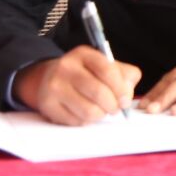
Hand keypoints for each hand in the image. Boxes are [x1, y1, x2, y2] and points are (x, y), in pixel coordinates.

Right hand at [16, 47, 140, 125]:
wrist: (48, 78)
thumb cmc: (84, 74)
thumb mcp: (103, 65)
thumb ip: (124, 74)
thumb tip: (128, 93)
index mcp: (84, 54)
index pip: (108, 71)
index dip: (121, 89)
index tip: (125, 100)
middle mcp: (66, 67)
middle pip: (99, 93)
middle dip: (113, 106)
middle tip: (115, 109)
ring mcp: (54, 86)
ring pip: (89, 111)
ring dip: (100, 115)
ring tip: (100, 111)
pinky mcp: (47, 105)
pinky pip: (76, 121)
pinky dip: (86, 121)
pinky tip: (84, 113)